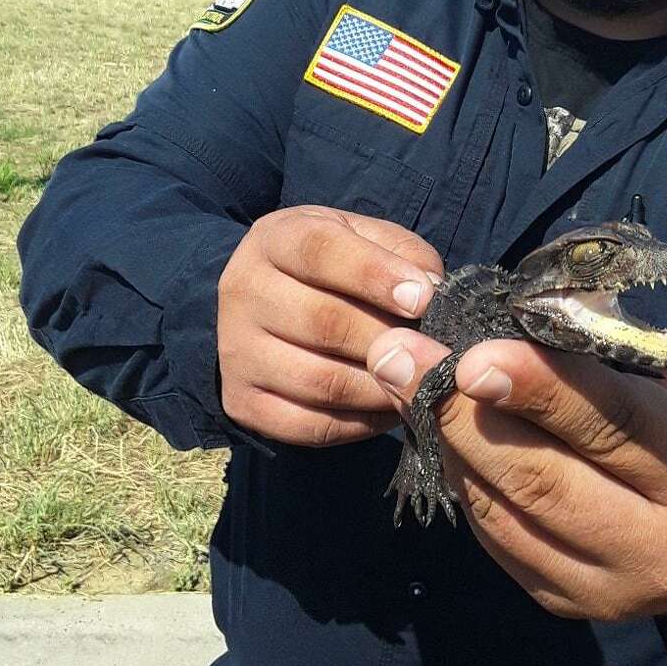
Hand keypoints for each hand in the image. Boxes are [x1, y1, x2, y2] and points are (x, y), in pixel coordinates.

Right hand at [217, 206, 441, 445]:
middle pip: (323, 322)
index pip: (321, 251)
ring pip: (320, 381)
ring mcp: (236, 351)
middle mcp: (243, 290)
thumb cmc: (339, 268)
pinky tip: (389, 408)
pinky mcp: (241, 403)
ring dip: (381, 387)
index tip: (423, 299)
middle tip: (431, 350)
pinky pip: (310, 426)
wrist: (276, 307)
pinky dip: (360, 424)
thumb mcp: (369, 241)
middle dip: (388, 339)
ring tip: (418, 381)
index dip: (375, 275)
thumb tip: (431, 293)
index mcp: (275, 238)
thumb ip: (405, 255)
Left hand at [366, 327, 666, 619]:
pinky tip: (438, 430)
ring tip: (401, 379)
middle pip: (542, 479)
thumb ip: (627, 357)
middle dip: (461, 413)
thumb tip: (528, 323)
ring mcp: (609, 588)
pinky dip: (462, 479)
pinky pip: (496, 538)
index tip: (470, 353)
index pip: (613, 424)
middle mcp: (659, 547)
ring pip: (505, 513)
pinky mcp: (567, 604)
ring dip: (445, 442)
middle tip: (398, 354)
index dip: (539, 388)